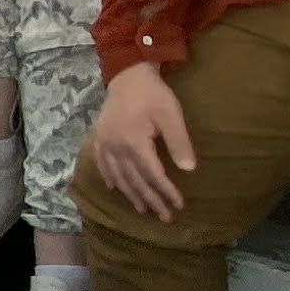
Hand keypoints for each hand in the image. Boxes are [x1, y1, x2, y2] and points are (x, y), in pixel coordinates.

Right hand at [88, 62, 195, 220]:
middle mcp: (116, 147)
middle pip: (135, 180)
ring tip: (142, 209)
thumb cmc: (152, 94)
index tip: (179, 206)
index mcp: (134, 142)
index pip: (153, 174)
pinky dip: (109, 178)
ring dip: (131, 195)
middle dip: (151, 200)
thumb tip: (188, 170)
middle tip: (164, 217)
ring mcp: (105, 143)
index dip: (166, 191)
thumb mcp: (171, 115)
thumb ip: (179, 142)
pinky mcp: (100, 137)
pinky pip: (102, 164)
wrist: (126, 73)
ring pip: (118, 176)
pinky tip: (113, 188)